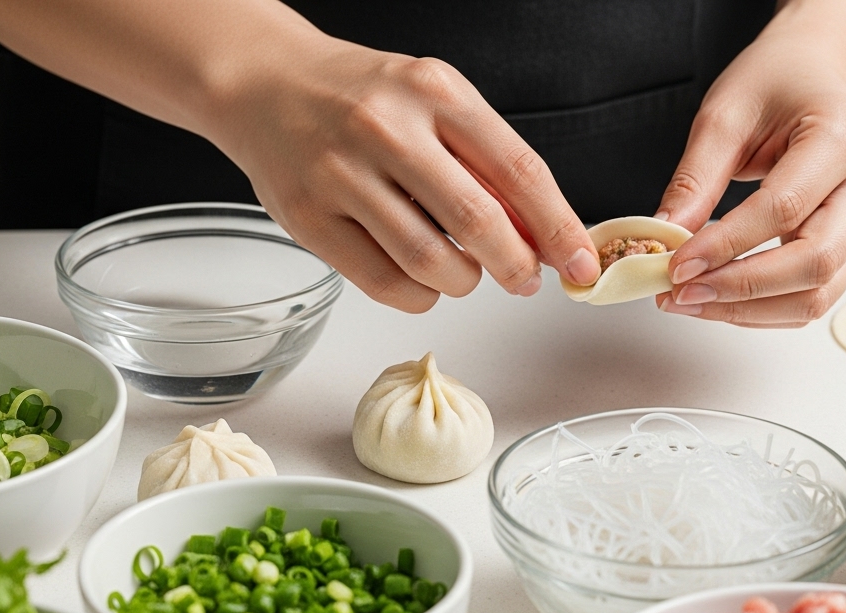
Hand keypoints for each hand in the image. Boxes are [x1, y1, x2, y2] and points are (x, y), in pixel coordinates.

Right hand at [212, 33, 600, 311]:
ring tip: (464, 271)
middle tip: (524, 279)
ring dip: (464, 281)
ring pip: (429, 261)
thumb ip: (486, 163)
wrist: (265, 83)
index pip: (518, 170)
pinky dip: (419, 296)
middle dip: (515, 264)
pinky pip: (383, 283)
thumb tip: (543, 236)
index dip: (558, 227)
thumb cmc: (361, 98)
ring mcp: (340, 174)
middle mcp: (386, 128)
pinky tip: (422, 280)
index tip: (580, 264)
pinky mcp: (307, 217)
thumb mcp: (433, 103)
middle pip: (477, 221)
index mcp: (434, 91)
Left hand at [652, 33, 845, 326]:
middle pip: (815, 262)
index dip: (726, 245)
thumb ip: (696, 177)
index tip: (676, 264)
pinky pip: (815, 294)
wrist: (818, 74)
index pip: (784, 208)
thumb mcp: (725, 113)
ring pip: (819, 293)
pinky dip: (765, 308)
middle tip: (680, 293)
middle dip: (741, 289)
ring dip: (750, 309)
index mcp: (843, 136)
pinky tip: (720, 298)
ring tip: (692, 301)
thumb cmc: (778, 83)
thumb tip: (667, 235)